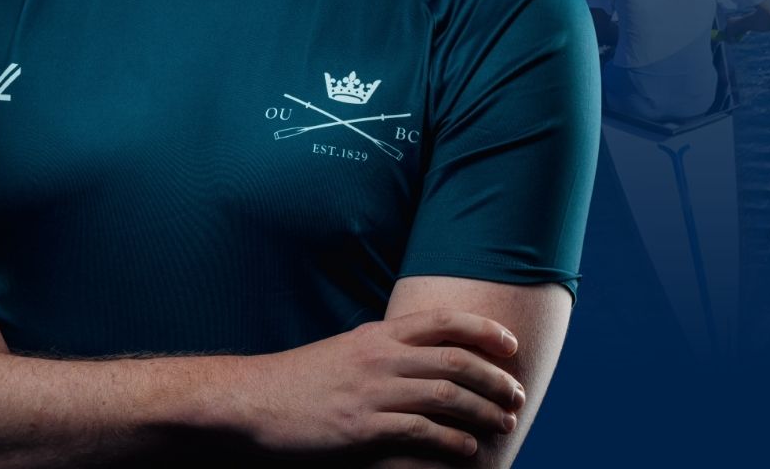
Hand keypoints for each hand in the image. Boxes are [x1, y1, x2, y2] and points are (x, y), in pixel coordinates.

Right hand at [231, 309, 525, 458]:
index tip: (511, 345)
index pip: (442, 321)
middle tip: (516, 395)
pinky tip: (468, 449)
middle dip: (495, 377)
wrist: (253, 400)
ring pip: (447, 395)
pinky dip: (452, 440)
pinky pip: (421, 431)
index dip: (484, 329)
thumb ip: (384, 351)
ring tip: (503, 423)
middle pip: (455, 359)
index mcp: (377, 335)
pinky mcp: (363, 426)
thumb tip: (423, 358)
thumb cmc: (302, 379)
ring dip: (483, 410)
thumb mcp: (347, 351)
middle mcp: (380, 357)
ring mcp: (372, 391)